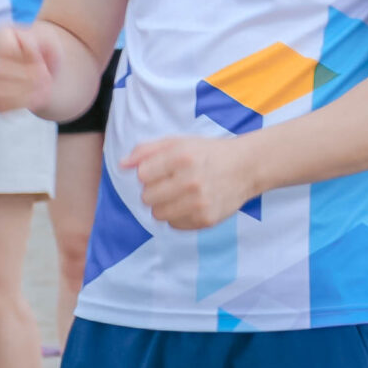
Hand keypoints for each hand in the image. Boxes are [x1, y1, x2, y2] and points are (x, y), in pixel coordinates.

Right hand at [0, 23, 57, 113]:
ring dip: (22, 93)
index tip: (42, 63)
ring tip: (44, 91)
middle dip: (26, 77)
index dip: (25, 58)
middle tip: (47, 79)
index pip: (3, 47)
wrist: (42, 66)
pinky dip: (18, 105)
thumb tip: (27, 47)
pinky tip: (35, 100)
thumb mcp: (47, 39)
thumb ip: (37, 40)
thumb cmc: (43, 49)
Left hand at [123, 134, 261, 229]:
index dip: (149, 173)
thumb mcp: (179, 142)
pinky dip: (178, 216)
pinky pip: (175, 225)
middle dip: (155, 190)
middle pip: (147, 197)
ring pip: (158, 214)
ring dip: (164, 205)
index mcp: (181, 156)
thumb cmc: (208, 153)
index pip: (142, 174)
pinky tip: (190, 204)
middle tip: (171, 183)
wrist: (246, 167)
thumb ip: (147, 150)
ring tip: (179, 195)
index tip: (161, 170)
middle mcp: (190, 180)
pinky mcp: (206, 219)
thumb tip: (122, 165)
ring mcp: (199, 202)